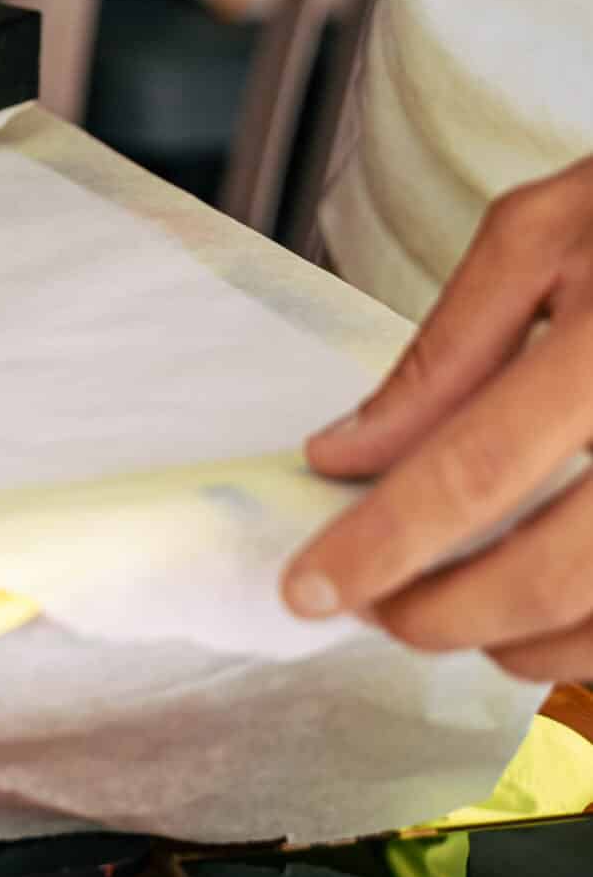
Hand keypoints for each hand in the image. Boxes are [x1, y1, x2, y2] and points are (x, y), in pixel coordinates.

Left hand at [282, 158, 592, 677]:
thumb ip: (445, 350)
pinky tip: (548, 618)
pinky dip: (587, 645)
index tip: (311, 587)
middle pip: (553, 573)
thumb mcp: (549, 232)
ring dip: (522, 645)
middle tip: (380, 607)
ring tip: (465, 612)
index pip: (478, 468)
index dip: (383, 544)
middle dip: (443, 614)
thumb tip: (347, 454)